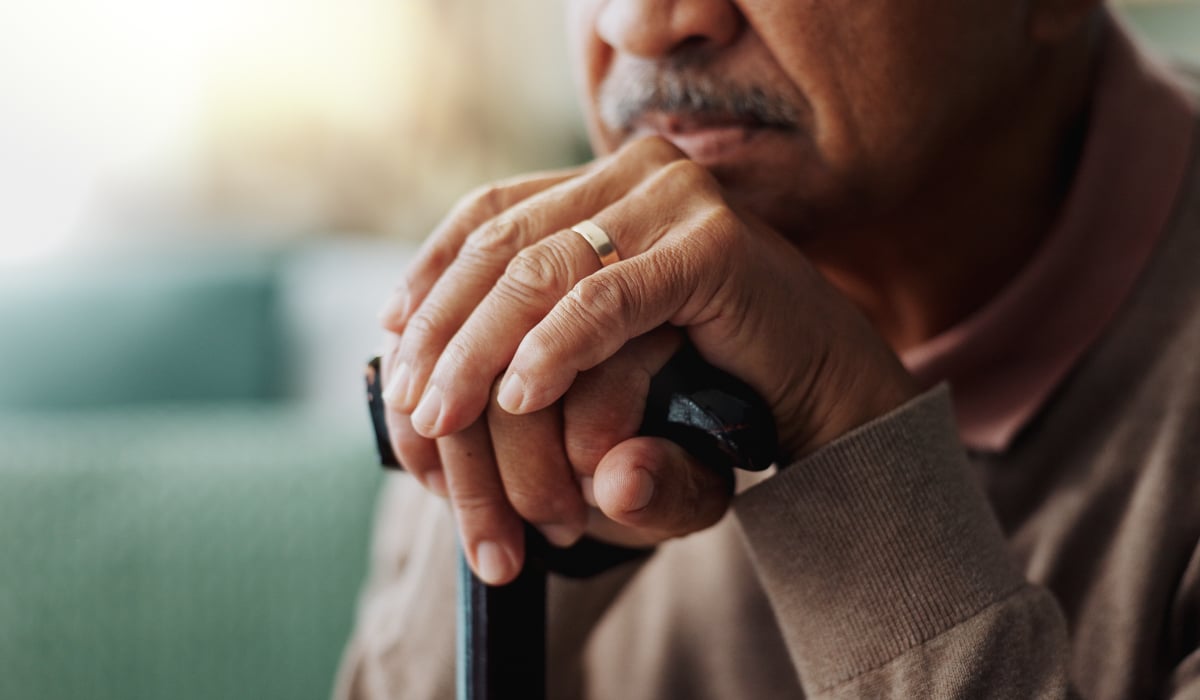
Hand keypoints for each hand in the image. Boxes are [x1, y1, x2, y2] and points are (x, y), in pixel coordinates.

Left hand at [380, 136, 916, 582]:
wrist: (822, 388)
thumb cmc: (703, 371)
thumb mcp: (595, 347)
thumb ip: (518, 323)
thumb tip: (391, 322)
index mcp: (608, 183)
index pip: (492, 210)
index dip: (431, 268)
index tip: (391, 330)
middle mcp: (637, 173)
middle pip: (504, 242)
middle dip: (444, 327)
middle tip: (408, 399)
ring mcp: (676, 199)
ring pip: (542, 271)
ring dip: (479, 350)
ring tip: (442, 417)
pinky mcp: (711, 247)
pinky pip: (608, 302)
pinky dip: (553, 352)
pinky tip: (517, 397)